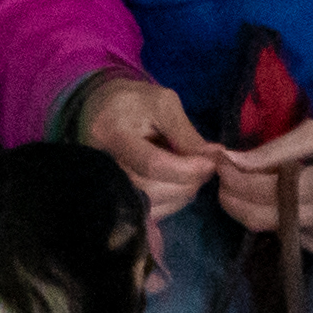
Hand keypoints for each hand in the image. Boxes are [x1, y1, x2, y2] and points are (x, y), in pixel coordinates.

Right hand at [77, 74, 221, 220]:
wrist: (99, 110)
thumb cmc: (133, 102)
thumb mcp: (162, 103)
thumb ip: (186, 133)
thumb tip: (214, 157)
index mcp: (113, 134)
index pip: (152, 164)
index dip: (186, 169)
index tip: (210, 164)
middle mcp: (103, 165)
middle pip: (151, 189)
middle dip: (187, 183)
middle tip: (206, 169)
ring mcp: (105, 184)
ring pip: (151, 205)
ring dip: (181, 195)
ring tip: (192, 174)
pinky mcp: (113, 196)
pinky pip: (146, 211)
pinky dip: (170, 202)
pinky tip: (177, 184)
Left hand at [220, 119, 312, 255]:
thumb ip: (278, 148)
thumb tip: (234, 158)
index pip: (264, 189)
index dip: (234, 177)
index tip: (219, 159)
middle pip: (258, 216)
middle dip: (231, 196)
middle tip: (222, 173)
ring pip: (268, 228)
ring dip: (246, 206)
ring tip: (241, 181)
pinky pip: (285, 234)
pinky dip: (271, 216)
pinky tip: (274, 198)